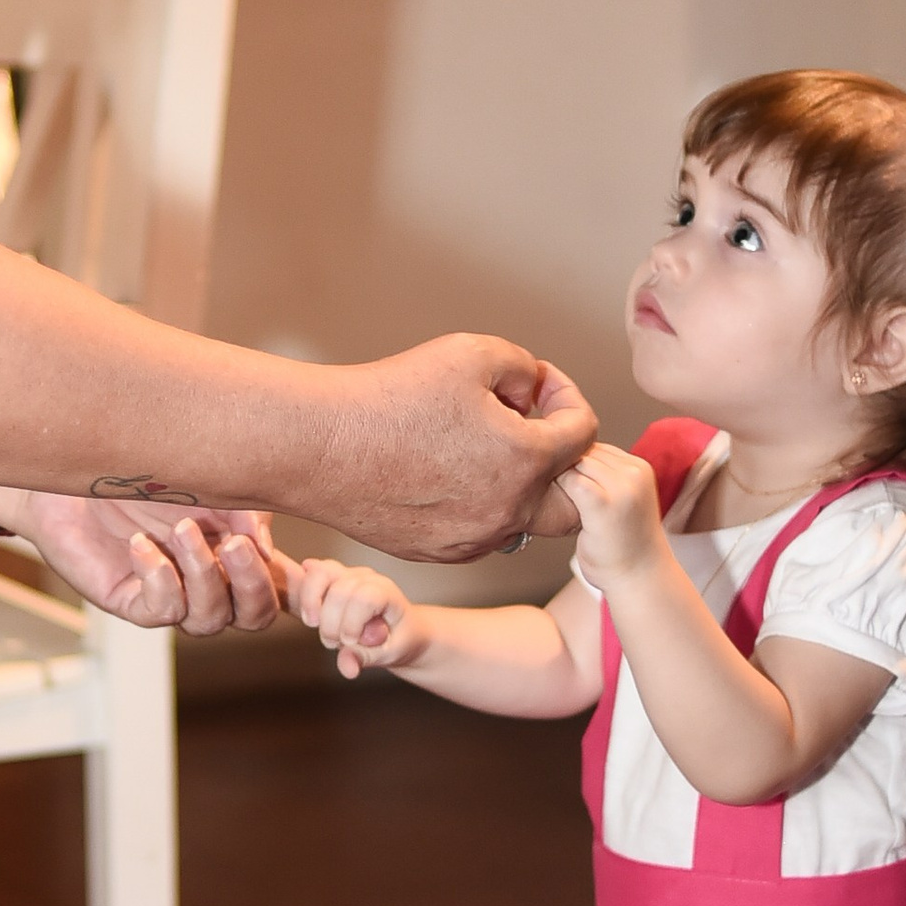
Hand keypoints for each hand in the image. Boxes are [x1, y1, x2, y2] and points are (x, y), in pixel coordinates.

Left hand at [12, 493, 285, 631]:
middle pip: (254, 616)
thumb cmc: (145, 468)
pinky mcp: (131, 602)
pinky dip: (158, 577)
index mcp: (238, 554)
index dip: (309, 594)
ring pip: (209, 619)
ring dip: (202, 576)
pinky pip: (160, 611)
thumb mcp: (209, 480)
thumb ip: (245, 512)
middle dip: (252, 585)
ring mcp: (172, 596)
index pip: (285, 588)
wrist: (77, 466)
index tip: (313, 572)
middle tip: (234, 545)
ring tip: (183, 530)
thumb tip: (268, 551)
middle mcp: (210, 581)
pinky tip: (142, 544)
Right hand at [288, 553, 426, 677]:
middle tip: (334, 642)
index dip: (351, 623)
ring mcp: (347, 574)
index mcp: (385, 593)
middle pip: (338, 589)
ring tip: (313, 623)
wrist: (402, 629)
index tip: (350, 642)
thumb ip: (365, 658)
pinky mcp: (331, 577)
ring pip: (321, 572)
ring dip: (310, 602)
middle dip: (330, 622)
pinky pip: (312, 572)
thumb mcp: (389, 654)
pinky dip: (303, 588)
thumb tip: (347, 667)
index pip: (363, 598)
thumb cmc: (399, 639)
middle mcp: (366, 578)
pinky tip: (306, 605)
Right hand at [313, 341, 596, 562]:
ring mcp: (475, 539)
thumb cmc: (391, 397)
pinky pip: (481, 532)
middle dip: (562, 460)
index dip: (565, 396)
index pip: (583, 431)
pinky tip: (447, 472)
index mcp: (527, 460)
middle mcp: (510, 511)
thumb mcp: (470, 353)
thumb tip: (534, 391)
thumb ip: (522, 366)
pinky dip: (480, 505)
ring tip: (483, 447)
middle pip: (573, 499)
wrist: (321, 448)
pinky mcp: (441, 552)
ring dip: (519, 484)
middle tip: (532, 430)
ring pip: (523, 518)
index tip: (533, 383)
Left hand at [556, 442, 667, 585]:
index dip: (574, 463)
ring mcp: (621, 486)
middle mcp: (634, 472)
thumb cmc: (623, 546)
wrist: (639, 579)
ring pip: (574, 463)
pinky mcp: (603, 502)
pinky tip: (555, 511)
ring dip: (559, 480)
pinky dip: (556, 492)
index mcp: (639, 468)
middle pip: (583, 450)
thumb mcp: (621, 501)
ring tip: (554, 505)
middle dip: (564, 468)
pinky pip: (569, 480)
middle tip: (552, 495)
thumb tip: (565, 459)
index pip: (595, 446)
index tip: (565, 487)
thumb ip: (603, 479)